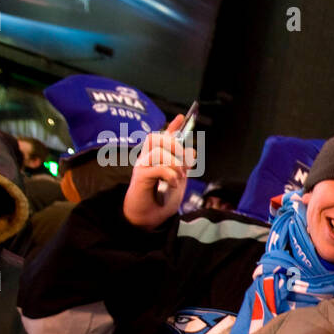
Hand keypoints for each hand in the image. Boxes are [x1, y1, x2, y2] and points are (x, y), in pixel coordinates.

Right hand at [122, 112, 188, 228]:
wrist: (150, 217)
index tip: (182, 116)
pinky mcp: (140, 176)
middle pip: (157, 138)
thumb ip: (184, 166)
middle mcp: (147, 158)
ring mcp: (142, 166)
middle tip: (184, 164)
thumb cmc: (162, 199)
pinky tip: (172, 184)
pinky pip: (159, 167)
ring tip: (177, 179)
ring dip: (175, 165)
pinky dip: (171, 176)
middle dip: (175, 147)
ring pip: (159, 152)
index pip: (164, 137)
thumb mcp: (178, 180)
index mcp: (157, 157)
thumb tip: (193, 151)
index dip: (173, 126)